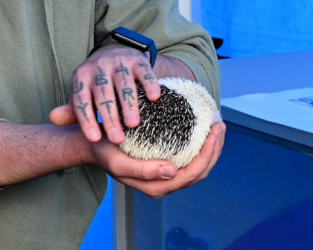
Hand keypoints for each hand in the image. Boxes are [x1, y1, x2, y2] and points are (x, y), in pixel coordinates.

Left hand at [53, 45, 158, 144]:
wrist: (115, 54)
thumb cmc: (97, 84)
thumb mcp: (83, 94)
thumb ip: (72, 110)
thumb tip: (53, 119)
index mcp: (82, 77)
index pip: (82, 100)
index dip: (87, 120)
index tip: (94, 139)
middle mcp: (98, 68)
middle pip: (103, 94)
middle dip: (109, 117)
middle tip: (117, 139)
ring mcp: (118, 62)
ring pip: (123, 83)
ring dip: (128, 104)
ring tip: (133, 124)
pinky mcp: (138, 60)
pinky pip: (144, 72)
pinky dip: (149, 84)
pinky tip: (153, 98)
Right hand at [94, 121, 225, 198]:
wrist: (92, 144)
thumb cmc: (104, 150)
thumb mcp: (118, 161)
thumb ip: (143, 171)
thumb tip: (173, 172)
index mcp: (156, 186)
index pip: (191, 174)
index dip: (207, 155)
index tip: (213, 131)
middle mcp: (164, 184)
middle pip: (200, 173)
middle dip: (214, 150)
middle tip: (219, 126)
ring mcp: (165, 175)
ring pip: (198, 168)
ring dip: (211, 150)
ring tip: (217, 128)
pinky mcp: (164, 165)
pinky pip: (190, 161)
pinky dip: (201, 148)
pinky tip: (204, 132)